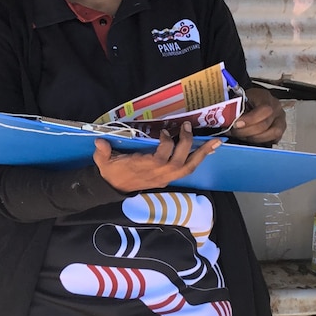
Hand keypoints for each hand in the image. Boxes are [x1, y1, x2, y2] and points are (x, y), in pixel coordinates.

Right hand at [92, 121, 222, 193]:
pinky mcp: (168, 178)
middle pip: (179, 164)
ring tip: (215, 142)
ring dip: (201, 154)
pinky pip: (187, 170)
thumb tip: (100, 141)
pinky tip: (207, 150)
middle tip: (188, 127)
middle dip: (187, 145)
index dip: (165, 145)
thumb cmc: (112, 172)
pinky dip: (198, 159)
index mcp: (143, 168)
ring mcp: (165, 177)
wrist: (114, 189)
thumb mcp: (103, 162)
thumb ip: (103, 152)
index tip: (163, 131)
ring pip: (187, 168)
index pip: (160, 158)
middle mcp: (158, 174)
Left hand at [230, 87, 285, 144]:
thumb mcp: (239, 99)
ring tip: (242, 136)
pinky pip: (274, 139)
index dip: (250, 120)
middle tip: (234, 132)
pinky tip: (250, 139)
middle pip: (265, 124)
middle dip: (246, 132)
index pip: (264, 110)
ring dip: (254, 138)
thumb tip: (227, 121)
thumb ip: (235, 109)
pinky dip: (261, 141)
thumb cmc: (246, 100)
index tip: (236, 125)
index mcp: (266, 97)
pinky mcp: (281, 129)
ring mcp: (281, 119)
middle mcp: (276, 108)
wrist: (254, 100)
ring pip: (272, 134)